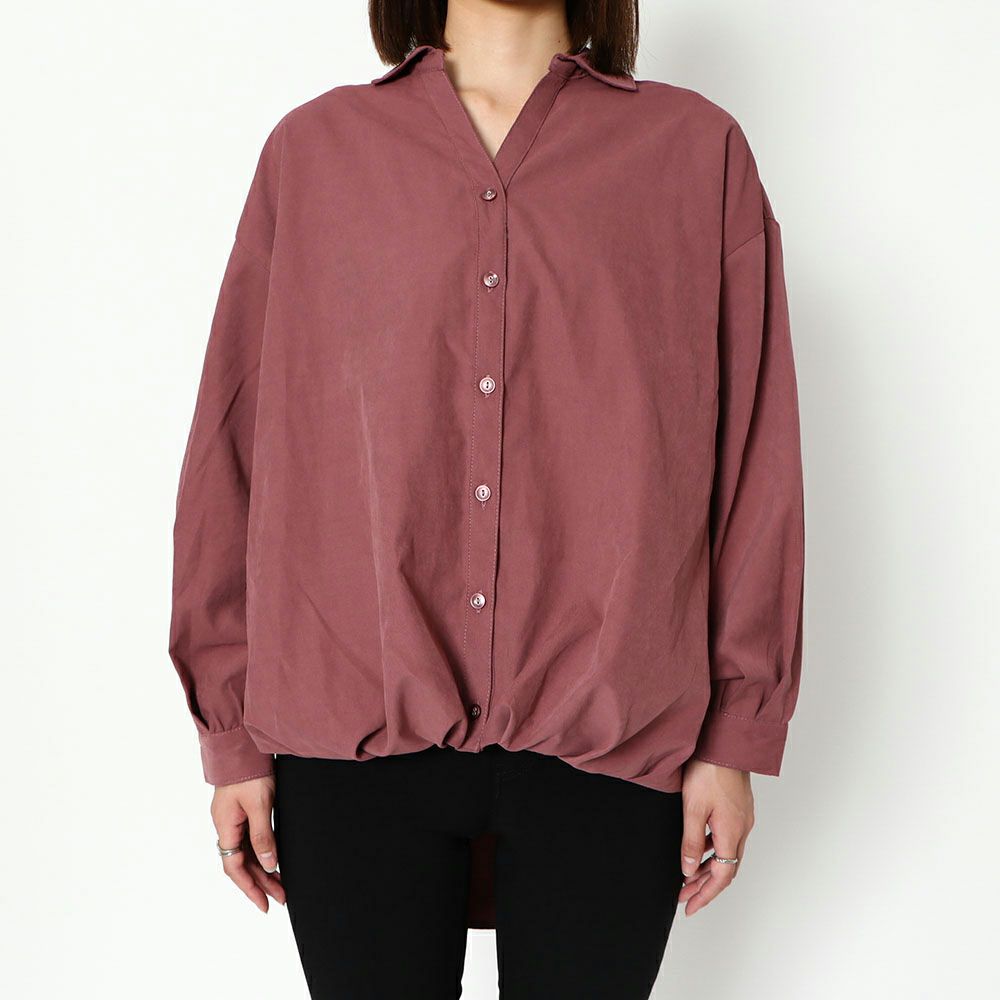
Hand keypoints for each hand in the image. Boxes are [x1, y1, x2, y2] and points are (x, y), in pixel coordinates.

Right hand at [211, 774, 286, 912]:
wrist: (244, 745)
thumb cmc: (249, 772)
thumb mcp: (259, 805)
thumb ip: (263, 836)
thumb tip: (268, 864)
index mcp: (226, 827)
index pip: (235, 867)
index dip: (250, 888)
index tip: (265, 904)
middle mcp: (227, 826)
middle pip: (242, 863)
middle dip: (261, 882)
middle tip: (282, 897)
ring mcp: (233, 818)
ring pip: (247, 852)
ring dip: (263, 868)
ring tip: (282, 884)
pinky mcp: (242, 811)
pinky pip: (250, 840)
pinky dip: (262, 852)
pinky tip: (273, 859)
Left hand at [678, 759, 753, 915]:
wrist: (725, 743)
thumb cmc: (709, 770)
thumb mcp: (693, 808)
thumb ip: (691, 841)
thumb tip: (689, 869)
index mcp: (732, 834)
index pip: (721, 877)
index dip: (705, 895)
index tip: (689, 907)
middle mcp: (742, 829)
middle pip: (726, 869)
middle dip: (704, 886)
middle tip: (684, 896)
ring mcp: (742, 818)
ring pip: (727, 854)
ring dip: (707, 868)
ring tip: (686, 876)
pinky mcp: (738, 808)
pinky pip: (727, 838)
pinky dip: (712, 849)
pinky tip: (697, 847)